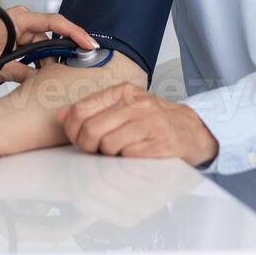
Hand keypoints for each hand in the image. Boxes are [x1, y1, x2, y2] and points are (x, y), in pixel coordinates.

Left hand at [0, 6, 98, 84]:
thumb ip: (23, 72)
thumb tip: (45, 81)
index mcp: (17, 18)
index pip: (54, 22)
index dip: (75, 33)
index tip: (89, 45)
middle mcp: (21, 20)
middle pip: (51, 38)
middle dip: (59, 56)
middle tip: (67, 73)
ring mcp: (20, 29)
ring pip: (44, 47)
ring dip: (46, 63)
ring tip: (45, 79)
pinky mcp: (18, 39)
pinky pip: (35, 51)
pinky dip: (38, 63)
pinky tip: (38, 75)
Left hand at [57, 83, 218, 167]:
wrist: (194, 132)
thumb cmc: (154, 122)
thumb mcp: (123, 108)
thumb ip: (92, 110)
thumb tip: (62, 116)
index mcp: (124, 92)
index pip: (81, 110)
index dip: (72, 129)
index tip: (78, 138)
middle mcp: (137, 104)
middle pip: (91, 130)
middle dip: (88, 145)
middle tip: (97, 150)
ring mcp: (151, 124)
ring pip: (108, 145)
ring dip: (109, 156)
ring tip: (120, 152)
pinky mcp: (161, 145)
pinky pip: (128, 157)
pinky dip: (127, 162)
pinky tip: (134, 157)